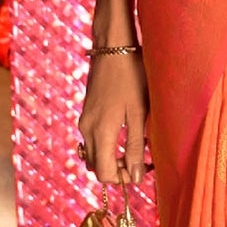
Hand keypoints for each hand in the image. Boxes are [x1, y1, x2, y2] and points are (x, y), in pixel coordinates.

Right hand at [79, 47, 147, 185]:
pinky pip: (93, 141)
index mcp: (101, 132)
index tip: (142, 170)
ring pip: (94, 155)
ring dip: (113, 159)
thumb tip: (135, 177)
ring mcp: (85, 121)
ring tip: (137, 147)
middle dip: (118, 171)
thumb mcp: (139, 112)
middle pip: (97, 168)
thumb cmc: (131, 76)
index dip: (123, 179)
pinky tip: (127, 133)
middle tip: (142, 161)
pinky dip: (108, 146)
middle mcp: (87, 130)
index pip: (104, 174)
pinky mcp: (87, 114)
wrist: (113, 47)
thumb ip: (136, 146)